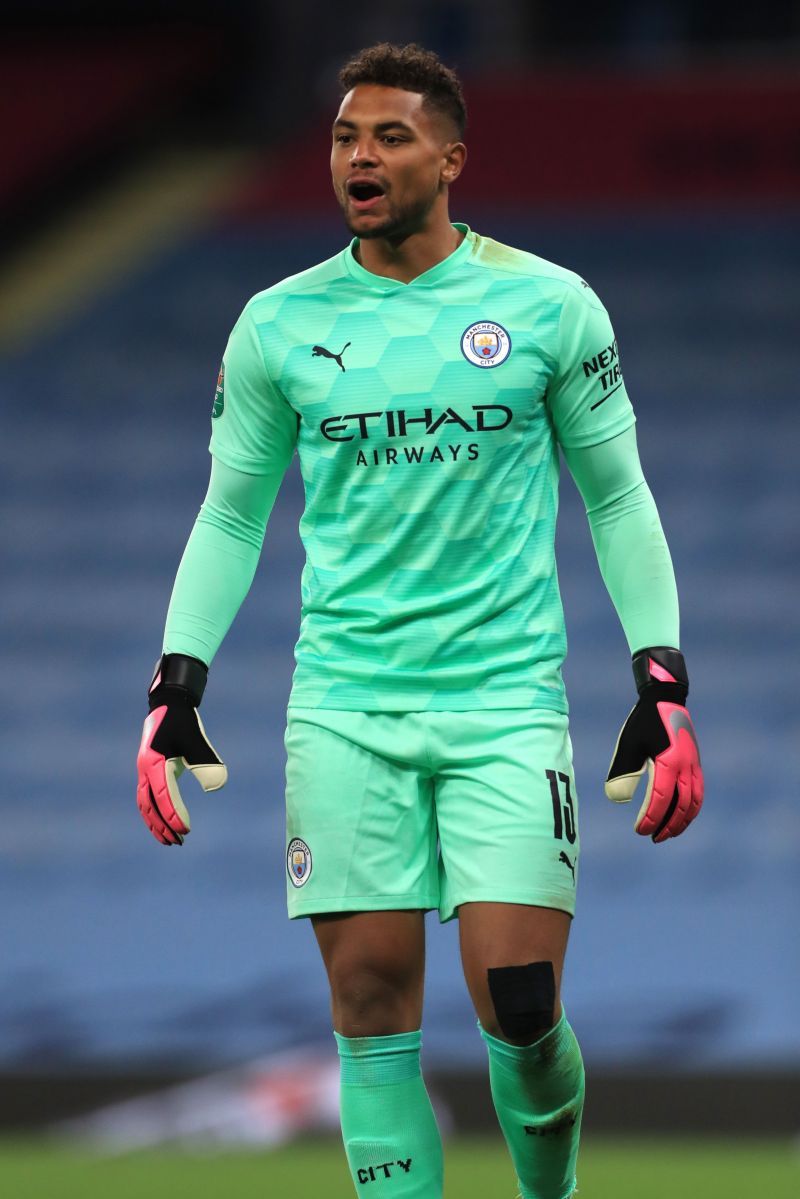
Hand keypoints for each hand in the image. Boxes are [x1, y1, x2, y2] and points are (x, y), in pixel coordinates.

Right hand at [136, 654, 226, 844]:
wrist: (169, 704)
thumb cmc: (183, 721)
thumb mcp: (197, 740)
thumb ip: (207, 761)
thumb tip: (217, 787)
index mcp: (154, 763)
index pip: (164, 796)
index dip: (174, 815)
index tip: (186, 831)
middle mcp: (146, 770)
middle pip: (150, 806)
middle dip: (162, 826)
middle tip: (179, 842)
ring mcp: (145, 771)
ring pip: (145, 805)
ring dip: (156, 823)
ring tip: (170, 841)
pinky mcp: (150, 771)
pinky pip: (147, 798)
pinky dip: (154, 813)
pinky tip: (166, 823)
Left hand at [605, 647, 702, 842]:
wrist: (666, 698)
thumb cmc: (643, 722)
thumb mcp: (628, 745)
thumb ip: (623, 772)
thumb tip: (616, 799)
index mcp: (668, 762)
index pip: (660, 800)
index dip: (650, 818)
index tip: (640, 831)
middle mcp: (685, 767)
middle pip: (681, 806)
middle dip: (668, 825)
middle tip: (653, 838)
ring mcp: (694, 766)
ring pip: (694, 802)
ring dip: (682, 821)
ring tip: (668, 833)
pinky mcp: (695, 764)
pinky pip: (698, 792)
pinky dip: (691, 808)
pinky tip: (680, 815)